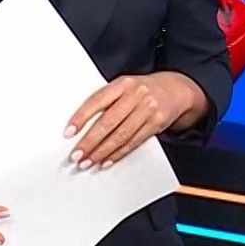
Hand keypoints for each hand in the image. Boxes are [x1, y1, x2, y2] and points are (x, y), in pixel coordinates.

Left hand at [64, 73, 196, 169]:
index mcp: (122, 84)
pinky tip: (107, 160)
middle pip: (108, 122)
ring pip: (120, 135)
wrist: (175, 90)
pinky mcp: (156, 123)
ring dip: (102, 152)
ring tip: (88, 162)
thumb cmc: (141, 90)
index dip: (81, 117)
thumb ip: (107, 100)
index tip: (69, 132)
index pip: (97, 101)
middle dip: (89, 141)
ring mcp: (148, 109)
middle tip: (76, 155)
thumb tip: (81, 126)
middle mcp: (135, 95)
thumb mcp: (124, 87)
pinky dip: (118, 154)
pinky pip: (133, 142)